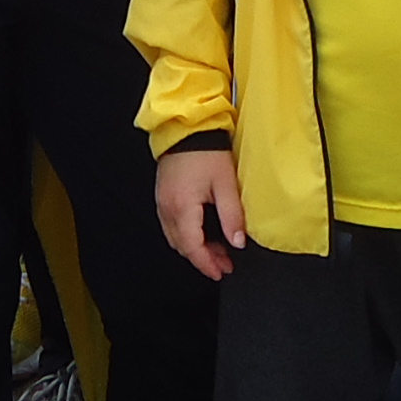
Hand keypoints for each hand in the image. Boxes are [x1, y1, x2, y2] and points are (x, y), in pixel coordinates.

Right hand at [156, 145, 246, 279]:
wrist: (186, 127)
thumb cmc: (205, 151)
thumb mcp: (225, 183)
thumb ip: (232, 215)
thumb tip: (238, 242)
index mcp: (182, 207)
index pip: (192, 248)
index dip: (207, 264)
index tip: (220, 272)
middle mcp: (167, 208)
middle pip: (182, 246)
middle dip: (203, 259)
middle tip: (224, 264)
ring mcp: (162, 201)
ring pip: (176, 237)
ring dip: (195, 248)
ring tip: (217, 251)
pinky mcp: (163, 195)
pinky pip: (172, 225)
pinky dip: (186, 235)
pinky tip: (201, 232)